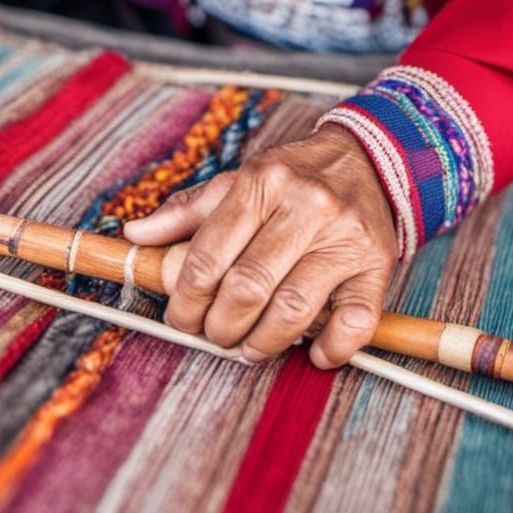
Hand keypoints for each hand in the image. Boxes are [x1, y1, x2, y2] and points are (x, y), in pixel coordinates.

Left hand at [123, 124, 396, 368]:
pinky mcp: (377, 265)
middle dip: (220, 326)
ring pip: (293, 309)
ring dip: (263, 343)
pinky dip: (330, 348)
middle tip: (214, 335)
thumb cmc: (293, 179)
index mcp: (261, 182)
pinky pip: (355, 321)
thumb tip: (135, 235)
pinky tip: (312, 352)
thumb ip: (187, 211)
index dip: (186, 300)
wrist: (369, 160)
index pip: (209, 256)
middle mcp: (305, 207)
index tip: (181, 319)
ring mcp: (344, 238)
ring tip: (249, 348)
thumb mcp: (239, 180)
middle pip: (248, 287)